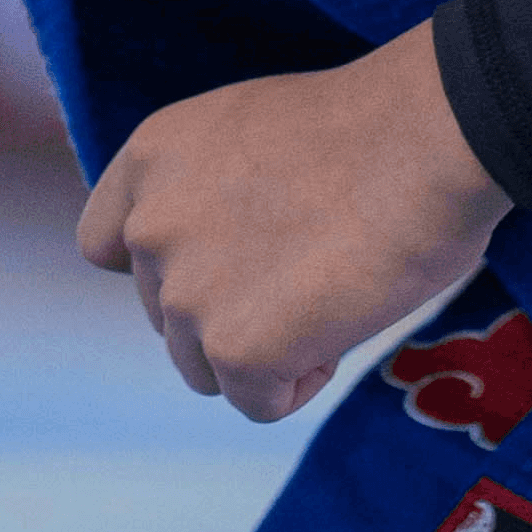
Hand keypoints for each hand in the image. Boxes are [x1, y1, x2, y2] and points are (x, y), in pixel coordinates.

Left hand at [76, 21, 507, 422]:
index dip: (165, 269)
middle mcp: (149, 227)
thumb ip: (210, 191)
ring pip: (206, 368)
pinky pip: (257, 403)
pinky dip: (301, 384)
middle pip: (169, 318)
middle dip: (232, 311)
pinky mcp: (235, 347)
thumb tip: (225, 251)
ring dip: (264, 352)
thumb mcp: (251, 136)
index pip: (103, 246)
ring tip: (329, 297)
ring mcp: (186, 292)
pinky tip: (341, 326)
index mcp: (149, 160)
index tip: (222, 265)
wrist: (427, 138)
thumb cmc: (372, 129)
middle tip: (312, 272)